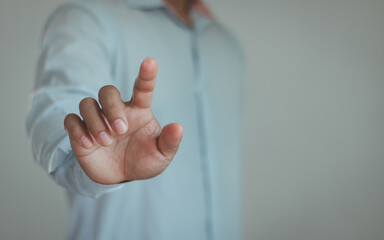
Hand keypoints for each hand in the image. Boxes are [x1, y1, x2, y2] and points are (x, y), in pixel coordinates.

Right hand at [64, 58, 182, 184]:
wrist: (122, 177)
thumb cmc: (144, 160)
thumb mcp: (162, 155)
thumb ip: (170, 142)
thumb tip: (178, 127)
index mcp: (139, 111)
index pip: (142, 88)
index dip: (146, 74)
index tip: (150, 62)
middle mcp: (117, 111)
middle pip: (107, 91)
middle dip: (112, 108)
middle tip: (121, 130)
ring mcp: (98, 120)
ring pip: (87, 103)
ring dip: (95, 121)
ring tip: (106, 142)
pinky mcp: (81, 132)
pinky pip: (71, 120)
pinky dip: (77, 130)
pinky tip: (88, 144)